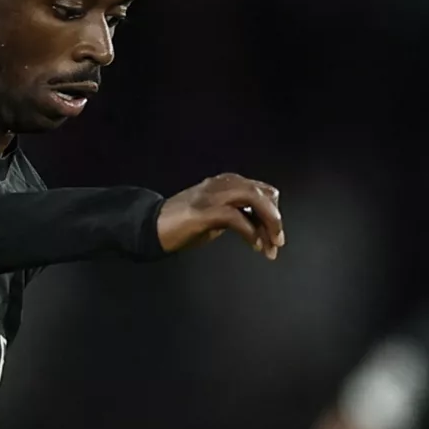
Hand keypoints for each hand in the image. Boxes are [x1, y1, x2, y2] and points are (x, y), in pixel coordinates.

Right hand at [157, 175, 283, 258]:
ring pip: (253, 199)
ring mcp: (212, 196)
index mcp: (226, 182)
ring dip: (267, 222)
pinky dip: (249, 232)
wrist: (150, 226)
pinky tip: (253, 246)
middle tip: (278, 243)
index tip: (274, 236)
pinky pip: (235, 217)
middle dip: (274, 219)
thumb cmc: (181, 224)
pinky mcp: (203, 212)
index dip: (272, 212)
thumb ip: (235, 214)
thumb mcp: (215, 216)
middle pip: (262, 194)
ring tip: (271, 244)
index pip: (262, 191)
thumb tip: (257, 226)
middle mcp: (222, 184)